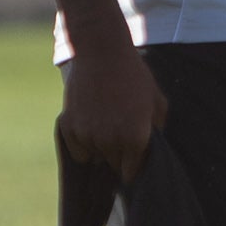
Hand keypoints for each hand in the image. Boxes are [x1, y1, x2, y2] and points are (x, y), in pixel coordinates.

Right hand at [60, 42, 165, 180]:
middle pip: (114, 166)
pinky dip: (83, 143)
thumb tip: (153, 151)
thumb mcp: (157, 102)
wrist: (102, 51)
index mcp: (135, 139)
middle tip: (121, 135)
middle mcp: (110, 142)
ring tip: (106, 124)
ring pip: (95, 158)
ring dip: (100, 149)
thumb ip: (157, 131)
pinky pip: (78, 150)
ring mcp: (87, 135)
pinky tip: (90, 123)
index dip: (133, 169)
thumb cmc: (135, 75)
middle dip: (119, 157)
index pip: (132, 174)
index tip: (134, 163)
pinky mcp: (68, 127)